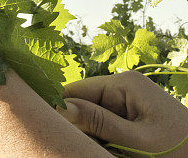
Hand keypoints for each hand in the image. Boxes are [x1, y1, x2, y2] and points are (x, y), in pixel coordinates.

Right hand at [61, 71, 187, 156]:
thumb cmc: (180, 151)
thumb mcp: (137, 141)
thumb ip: (98, 123)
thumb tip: (59, 107)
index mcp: (125, 83)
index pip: (75, 91)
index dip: (63, 112)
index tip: (60, 135)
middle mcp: (123, 87)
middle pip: (82, 105)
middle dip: (82, 128)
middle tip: (95, 147)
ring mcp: (128, 102)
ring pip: (92, 119)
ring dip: (93, 137)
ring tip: (110, 151)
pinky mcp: (132, 117)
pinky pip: (106, 127)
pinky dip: (104, 141)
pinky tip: (113, 151)